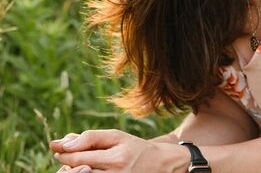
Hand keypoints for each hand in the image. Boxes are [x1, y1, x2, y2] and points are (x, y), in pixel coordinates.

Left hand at [49, 129, 189, 172]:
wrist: (158, 164)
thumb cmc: (134, 147)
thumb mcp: (116, 136)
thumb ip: (91, 138)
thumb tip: (65, 142)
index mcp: (116, 158)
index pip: (79, 157)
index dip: (63, 152)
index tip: (55, 146)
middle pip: (77, 171)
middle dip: (65, 162)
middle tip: (61, 155)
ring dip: (72, 171)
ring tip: (73, 163)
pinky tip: (84, 169)